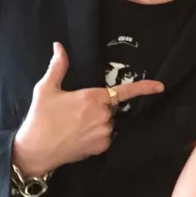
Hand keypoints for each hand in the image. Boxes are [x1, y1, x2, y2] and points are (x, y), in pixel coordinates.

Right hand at [13, 42, 163, 176]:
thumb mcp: (46, 89)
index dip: (144, 88)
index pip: (124, 91)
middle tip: (75, 111)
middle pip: (111, 106)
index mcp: (93, 97)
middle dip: (99, 106)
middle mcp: (103, 114)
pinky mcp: (103, 146)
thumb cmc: (40, 117)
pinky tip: (79, 136)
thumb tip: (59, 46)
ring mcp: (105, 131)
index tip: (160, 86)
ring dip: (97, 121)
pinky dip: (96, 135)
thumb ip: (58, 66)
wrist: (35, 150)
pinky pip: (106, 136)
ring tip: (75, 125)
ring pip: (108, 121)